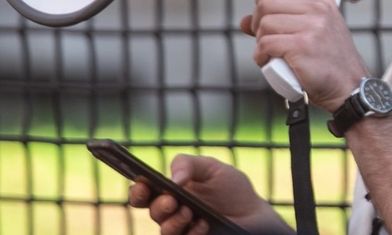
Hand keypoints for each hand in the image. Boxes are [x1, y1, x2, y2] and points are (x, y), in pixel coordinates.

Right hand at [127, 154, 290, 234]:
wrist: (253, 213)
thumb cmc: (231, 188)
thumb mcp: (211, 168)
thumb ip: (188, 164)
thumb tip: (174, 178)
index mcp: (171, 191)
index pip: (144, 193)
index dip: (138, 189)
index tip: (142, 183)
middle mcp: (172, 212)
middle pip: (152, 211)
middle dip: (159, 205)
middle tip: (172, 200)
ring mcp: (182, 229)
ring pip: (164, 229)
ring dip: (174, 220)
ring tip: (190, 212)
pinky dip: (192, 232)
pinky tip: (204, 223)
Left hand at [241, 0, 369, 111]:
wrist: (349, 86)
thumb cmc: (332, 61)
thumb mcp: (314, 30)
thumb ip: (283, 20)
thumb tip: (246, 20)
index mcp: (321, 0)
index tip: (262, 11)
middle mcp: (318, 9)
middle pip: (266, 2)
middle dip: (258, 22)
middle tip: (265, 37)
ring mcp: (311, 26)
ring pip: (264, 24)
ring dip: (260, 41)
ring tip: (271, 52)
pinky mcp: (302, 45)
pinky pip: (266, 44)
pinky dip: (261, 55)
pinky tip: (270, 61)